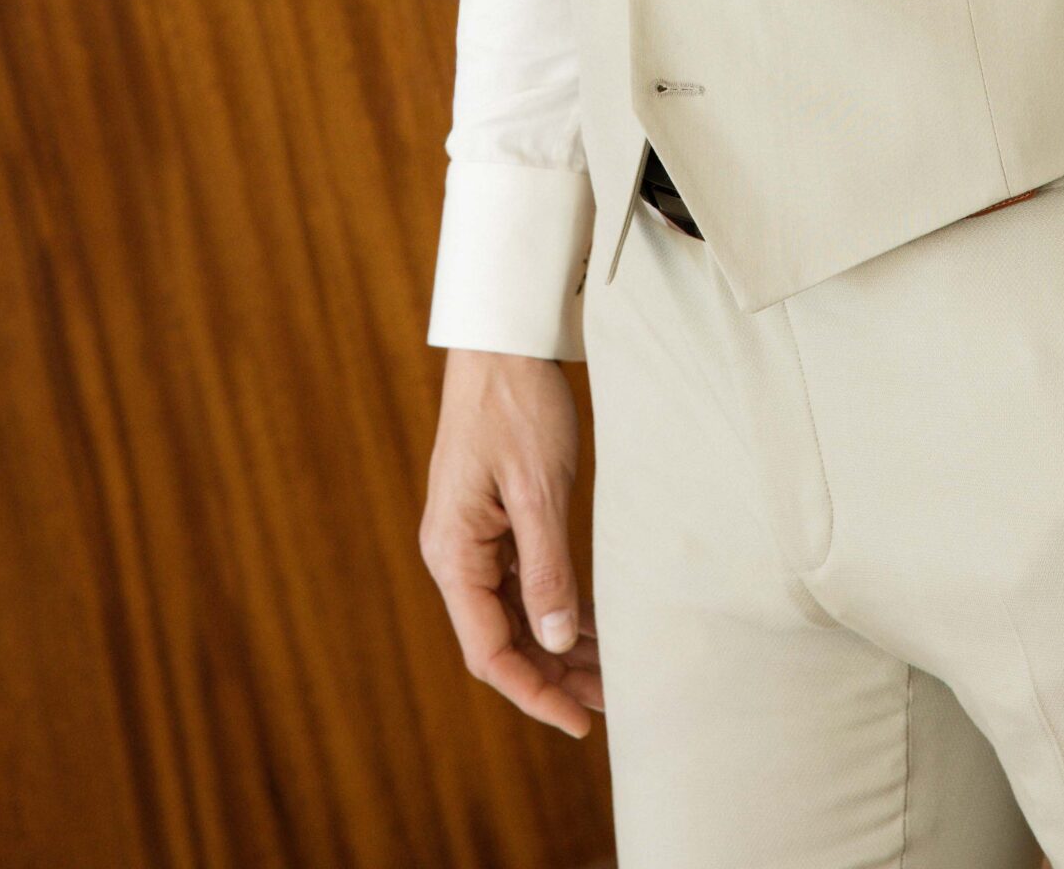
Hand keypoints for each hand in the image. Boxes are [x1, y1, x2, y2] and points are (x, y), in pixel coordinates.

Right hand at [419, 348, 603, 733]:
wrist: (502, 341)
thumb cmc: (516, 406)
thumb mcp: (538, 489)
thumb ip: (547, 567)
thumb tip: (554, 642)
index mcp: (453, 553)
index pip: (489, 650)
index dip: (534, 692)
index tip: (580, 721)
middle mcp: (455, 553)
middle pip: (502, 638)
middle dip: (554, 675)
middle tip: (610, 703)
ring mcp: (473, 536)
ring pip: (514, 612)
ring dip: (557, 645)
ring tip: (609, 673)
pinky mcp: (493, 518)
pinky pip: (520, 580)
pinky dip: (555, 606)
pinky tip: (591, 624)